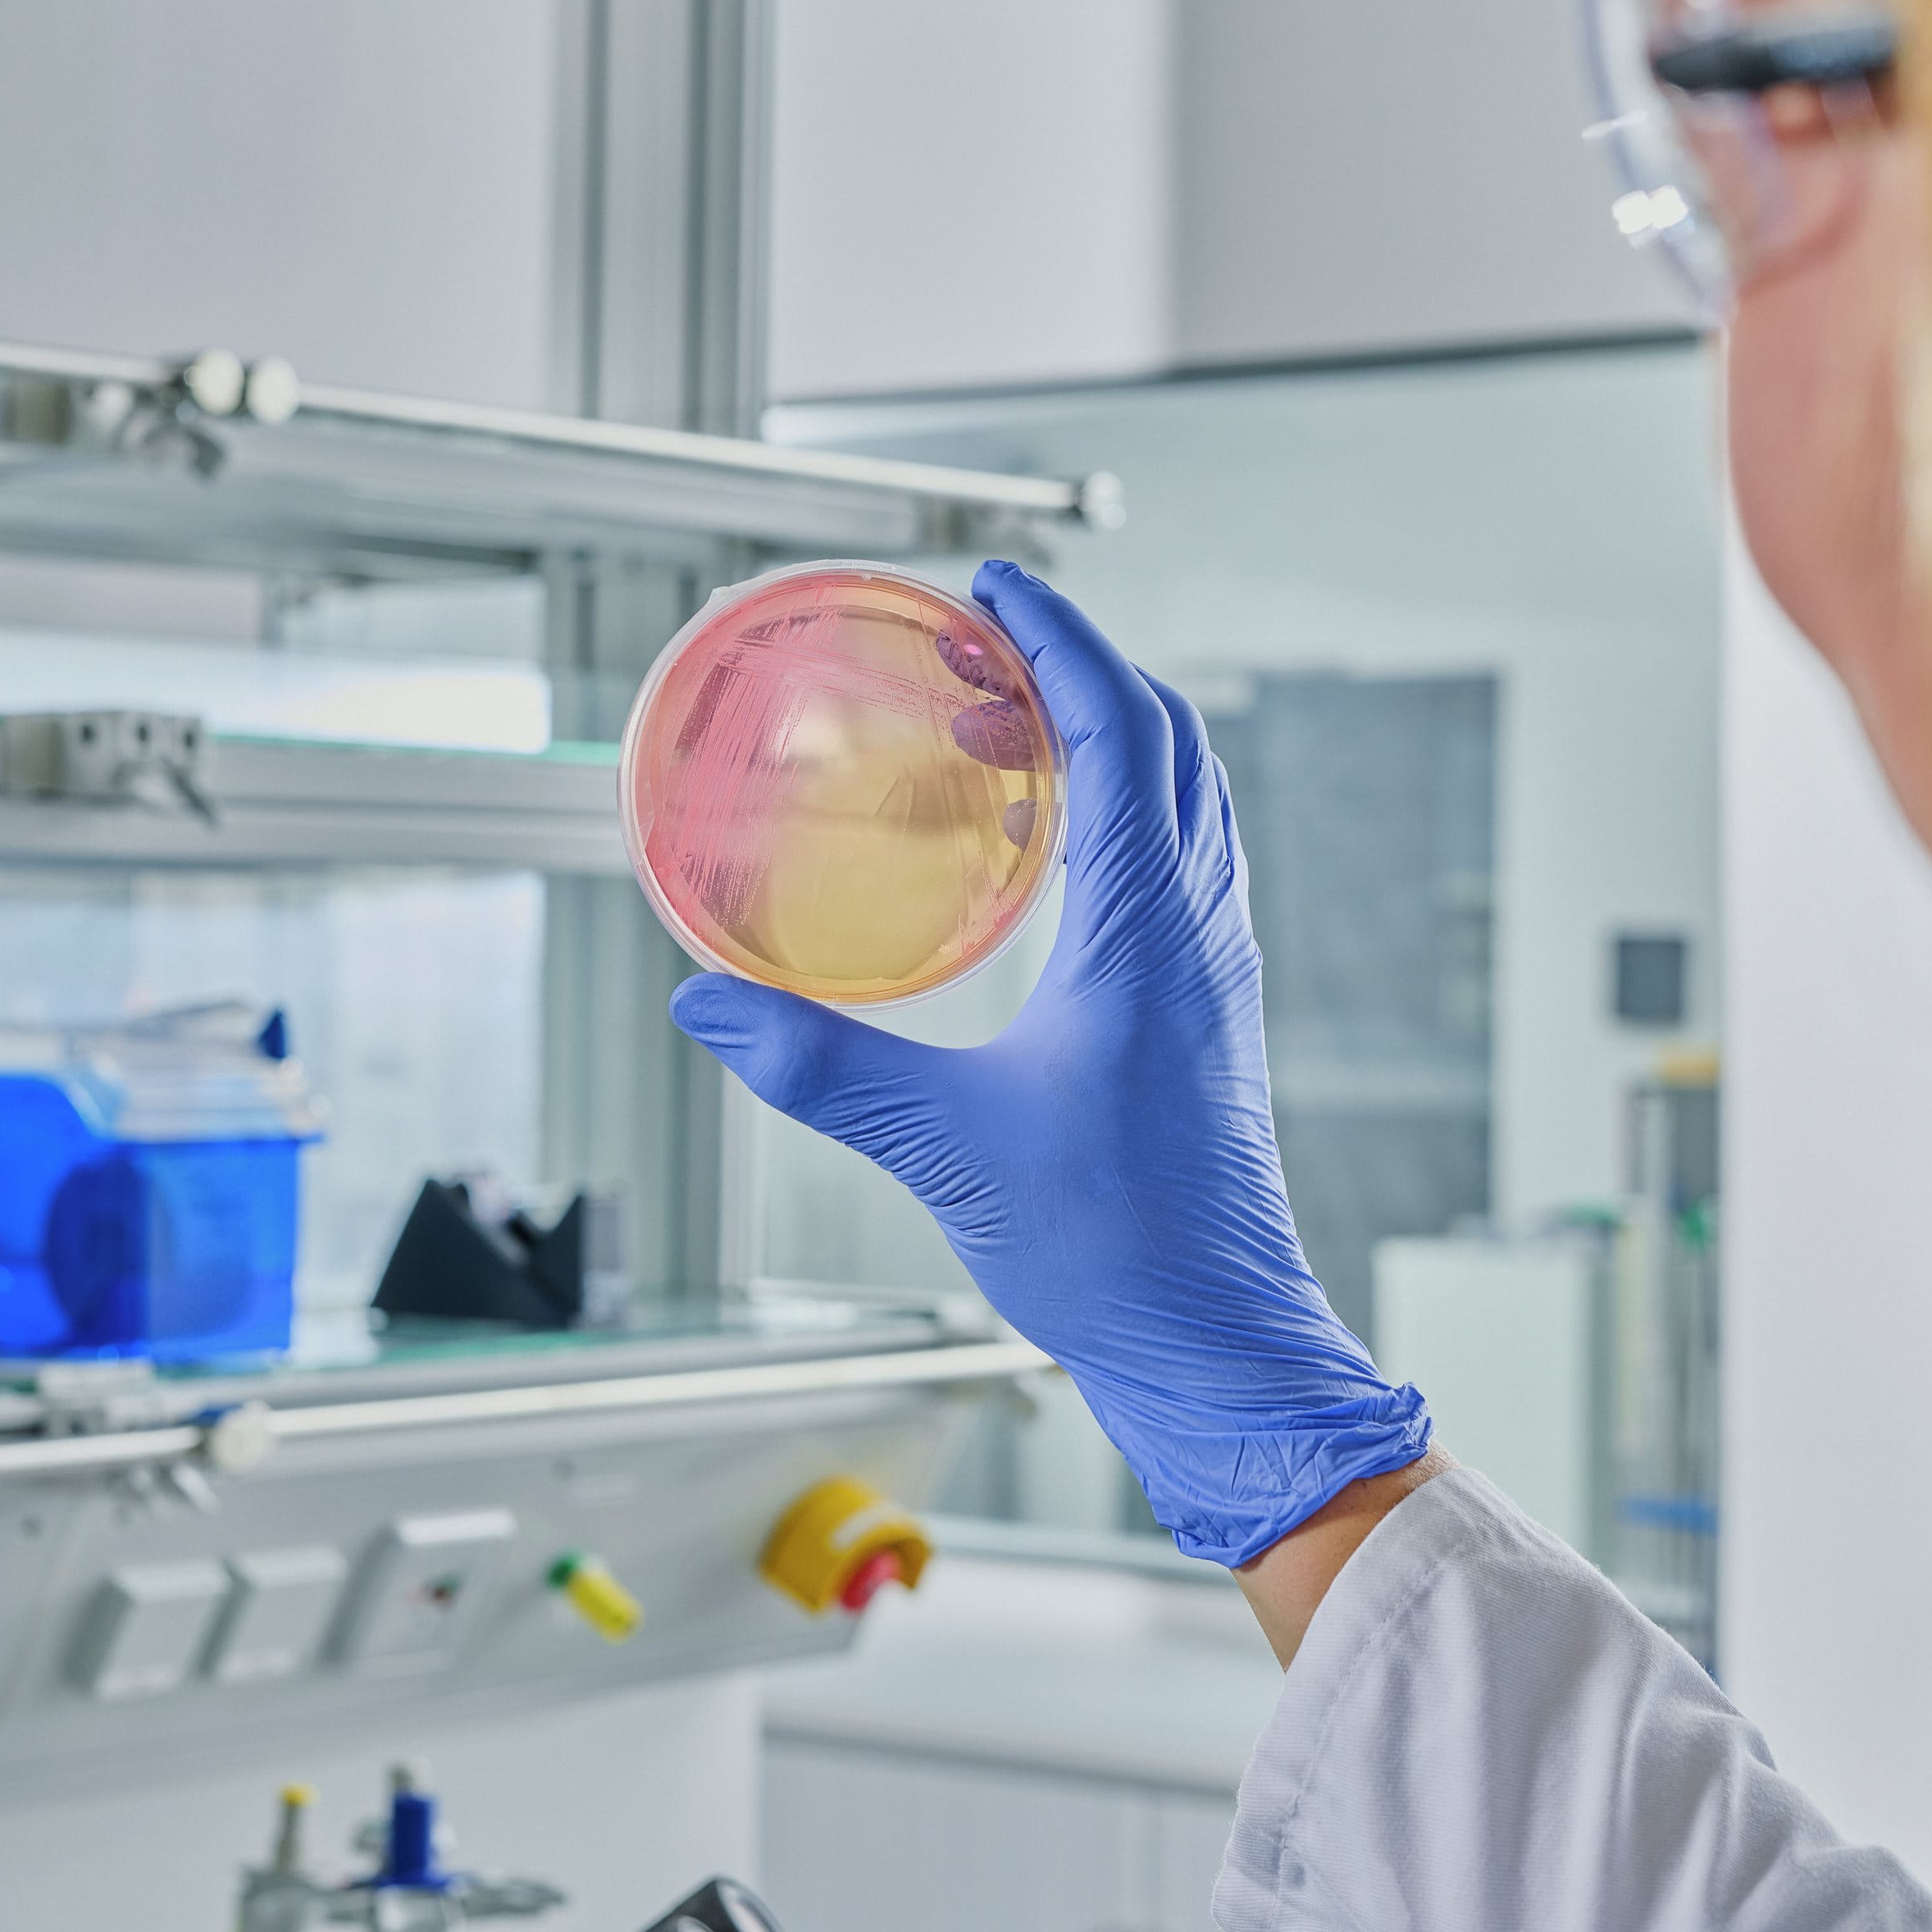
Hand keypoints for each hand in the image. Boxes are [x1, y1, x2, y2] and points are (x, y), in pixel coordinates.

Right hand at [669, 560, 1429, 1566]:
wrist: (1221, 1344)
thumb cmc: (1117, 1251)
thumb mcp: (949, 1146)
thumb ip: (822, 1068)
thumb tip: (709, 1003)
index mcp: (1152, 934)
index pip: (1119, 729)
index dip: (1056, 639)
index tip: (995, 586)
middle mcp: (1202, 933)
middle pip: (1164, 740)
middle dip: (1070, 673)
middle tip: (971, 659)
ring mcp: (1217, 973)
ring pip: (1182, 799)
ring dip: (1102, 739)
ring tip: (999, 739)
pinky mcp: (1210, 1015)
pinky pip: (1178, 863)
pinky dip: (1119, 812)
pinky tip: (1049, 858)